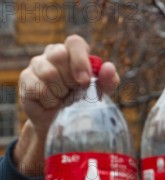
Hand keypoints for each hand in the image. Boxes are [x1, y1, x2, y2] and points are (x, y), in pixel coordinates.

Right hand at [13, 35, 119, 175]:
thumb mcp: (99, 92)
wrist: (61, 122)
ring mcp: (37, 65)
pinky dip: (49, 100)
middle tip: (74, 91)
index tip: (85, 80)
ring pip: (48, 72)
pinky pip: (38, 88)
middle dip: (70, 79)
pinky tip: (51, 103)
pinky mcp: (26, 79)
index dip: (80, 59)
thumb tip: (109, 67)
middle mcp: (53, 54)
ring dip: (60, 92)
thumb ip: (108, 80)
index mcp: (73, 53)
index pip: (74, 42)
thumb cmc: (82, 101)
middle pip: (59, 55)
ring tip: (63, 98)